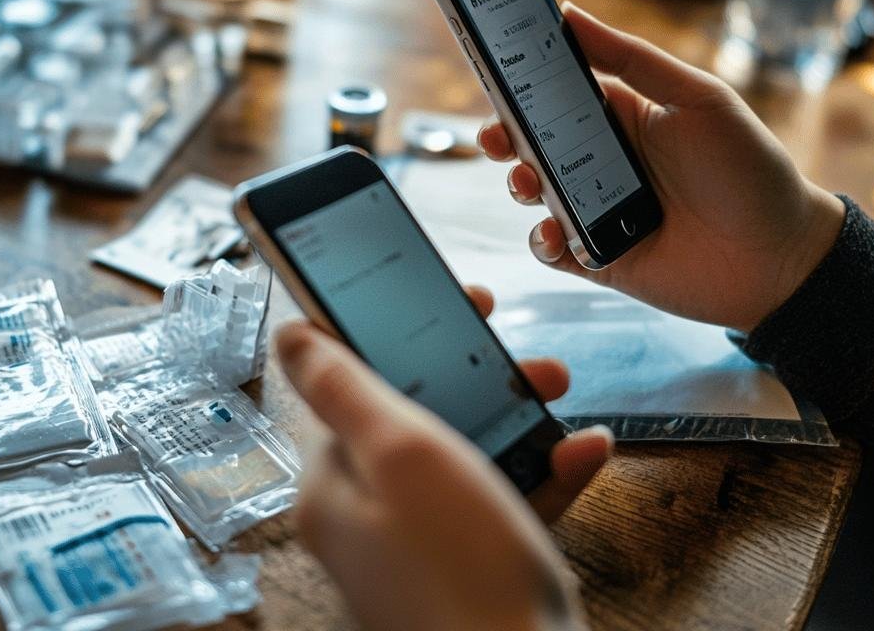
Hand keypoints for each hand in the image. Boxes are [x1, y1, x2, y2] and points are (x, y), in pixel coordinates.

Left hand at [274, 286, 605, 630]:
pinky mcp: (472, 572)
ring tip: (560, 394)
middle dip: (476, 377)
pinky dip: (542, 474)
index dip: (396, 336)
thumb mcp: (403, 453)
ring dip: (518, 419)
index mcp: (335, 486)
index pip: (349, 387)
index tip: (448, 301)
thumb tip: (290, 333)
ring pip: (466, 458)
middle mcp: (370, 518)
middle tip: (522, 355)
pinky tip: (582, 451)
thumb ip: (345, 387)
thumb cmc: (461, 571)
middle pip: (415, 419)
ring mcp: (422, 549)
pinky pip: (502, 505)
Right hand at [480, 3, 844, 331]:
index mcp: (625, 116)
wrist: (782, 257)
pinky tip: (554, 234)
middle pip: (536, 143)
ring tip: (527, 182)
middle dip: (506, 136)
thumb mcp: (697, 99)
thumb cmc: (750, 169)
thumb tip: (570, 14)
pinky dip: (543, 242)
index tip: (492, 68)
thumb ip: (632, 60)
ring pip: (537, 194)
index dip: (524, 82)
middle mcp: (606, 162)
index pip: (560, 92)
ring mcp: (600, 211)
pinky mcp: (600, 258)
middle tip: (495, 135)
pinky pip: (554, 249)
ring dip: (520, 184)